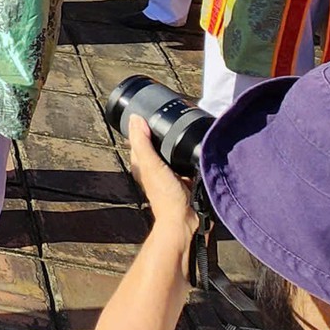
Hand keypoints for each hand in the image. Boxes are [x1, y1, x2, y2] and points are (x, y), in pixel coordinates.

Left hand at [127, 116, 198, 239]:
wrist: (185, 218)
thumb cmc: (165, 196)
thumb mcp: (152, 165)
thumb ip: (143, 143)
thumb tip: (135, 118)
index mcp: (142, 162)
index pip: (139, 138)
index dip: (143, 125)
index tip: (151, 111)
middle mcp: (153, 166)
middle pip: (156, 142)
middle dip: (161, 131)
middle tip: (170, 117)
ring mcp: (169, 171)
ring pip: (170, 150)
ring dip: (175, 141)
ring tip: (183, 127)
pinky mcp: (183, 176)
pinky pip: (184, 159)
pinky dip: (187, 152)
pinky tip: (194, 146)